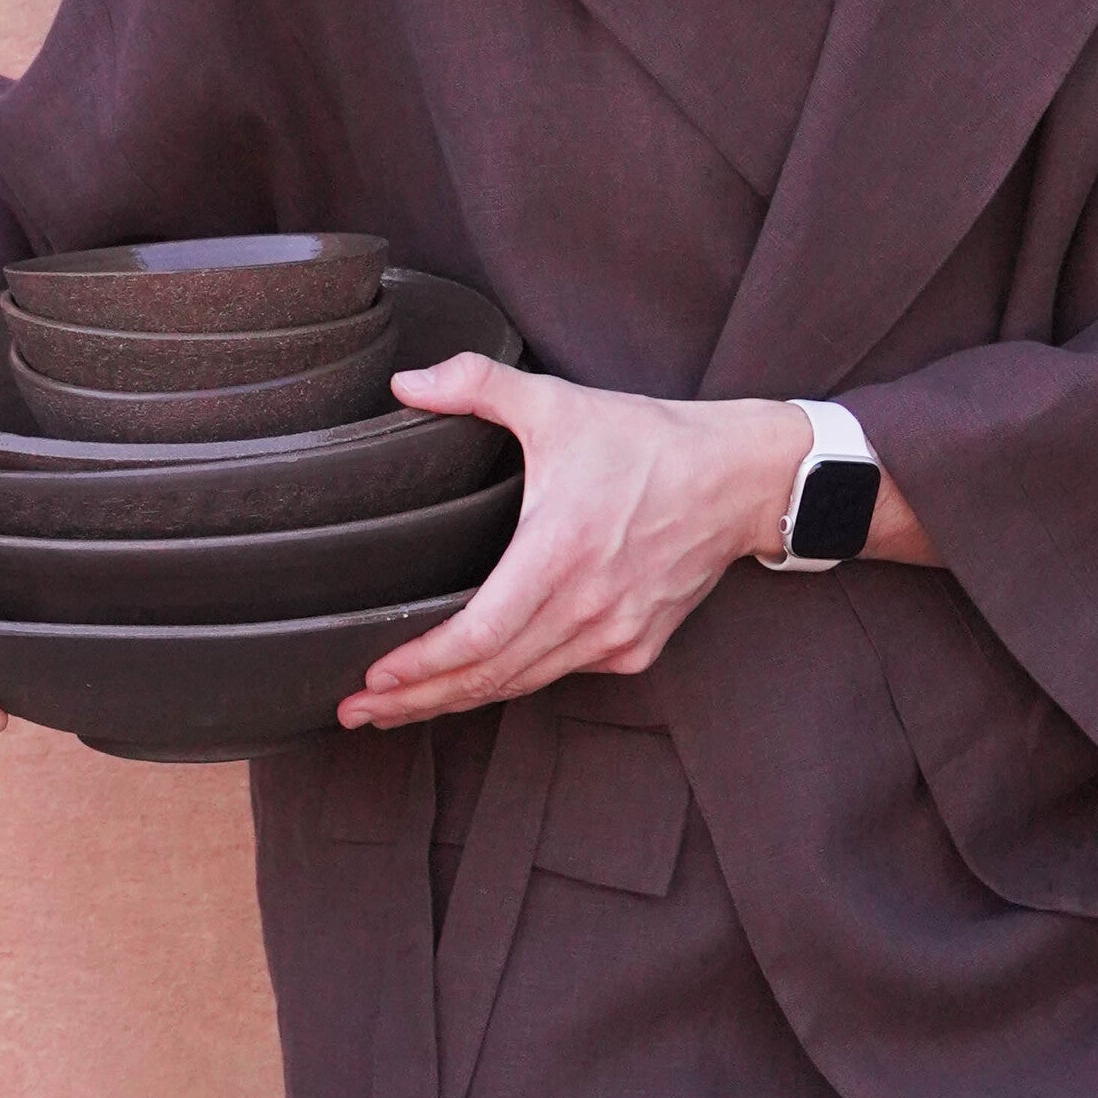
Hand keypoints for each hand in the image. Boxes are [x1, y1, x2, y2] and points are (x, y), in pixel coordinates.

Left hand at [340, 365, 814, 727]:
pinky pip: (558, 673)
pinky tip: (472, 683)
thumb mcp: (559, 403)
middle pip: (488, 676)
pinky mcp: (635, 648)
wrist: (740, 481)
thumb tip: (405, 385)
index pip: (479, 635)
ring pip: (521, 684)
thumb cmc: (648, 443)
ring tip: (398, 709)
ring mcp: (615, 635)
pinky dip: (511, 681)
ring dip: (458, 700)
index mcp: (560, 551)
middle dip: (417, 700)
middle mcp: (589, 607)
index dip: (422, 666)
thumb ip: (477, 385)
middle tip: (357, 713)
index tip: (372, 680)